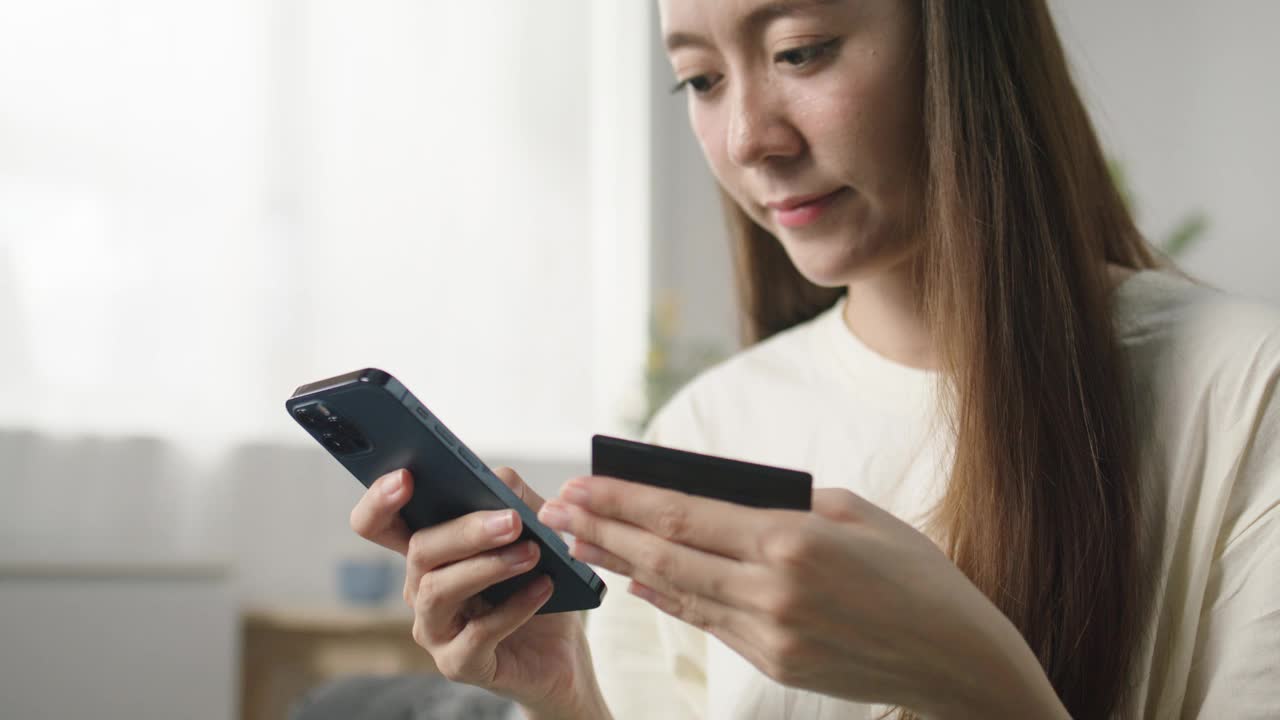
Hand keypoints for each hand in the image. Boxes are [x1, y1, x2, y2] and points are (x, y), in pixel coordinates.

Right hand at [350, 467, 608, 718]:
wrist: (561, 652)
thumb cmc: (539, 585)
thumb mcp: (535, 534)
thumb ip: (515, 499)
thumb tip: (498, 478)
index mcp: (430, 551)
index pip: (379, 523)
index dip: (380, 499)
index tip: (405, 476)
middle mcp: (421, 588)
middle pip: (418, 550)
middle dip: (464, 531)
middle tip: (512, 521)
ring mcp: (435, 630)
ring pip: (439, 591)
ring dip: (488, 567)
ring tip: (532, 553)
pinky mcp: (458, 664)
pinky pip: (477, 634)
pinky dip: (514, 608)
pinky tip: (543, 588)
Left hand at [537, 477, 1066, 717]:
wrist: (956, 657)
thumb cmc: (914, 571)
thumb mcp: (854, 512)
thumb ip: (782, 502)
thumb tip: (716, 496)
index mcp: (792, 539)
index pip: (683, 514)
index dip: (623, 499)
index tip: (580, 483)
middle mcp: (771, 590)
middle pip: (665, 554)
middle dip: (602, 529)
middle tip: (555, 510)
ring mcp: (770, 634)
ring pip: (678, 591)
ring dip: (622, 563)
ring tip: (580, 541)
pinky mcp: (775, 664)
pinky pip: (708, 622)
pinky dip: (669, 597)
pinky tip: (637, 579)